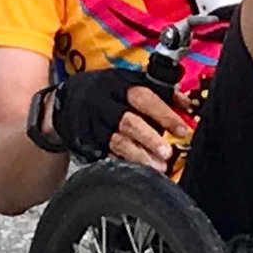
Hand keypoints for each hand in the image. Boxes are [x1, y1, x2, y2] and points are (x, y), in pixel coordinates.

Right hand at [52, 67, 192, 167]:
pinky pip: (107, 155)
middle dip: (150, 139)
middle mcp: (105, 105)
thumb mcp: (129, 81)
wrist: (65, 101)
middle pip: (129, 122)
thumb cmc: (105, 90)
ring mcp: (95, 126)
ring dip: (140, 156)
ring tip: (158, 167)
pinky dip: (124, 163)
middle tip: (168, 153)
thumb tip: (187, 104)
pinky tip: (138, 170)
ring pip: (118, 143)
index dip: (164, 114)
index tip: (182, 129)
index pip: (144, 98)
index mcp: (119, 85)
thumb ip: (160, 92)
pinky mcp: (89, 142)